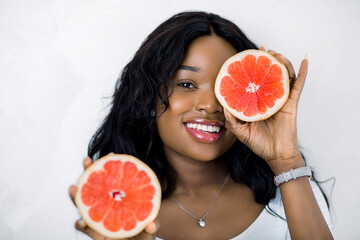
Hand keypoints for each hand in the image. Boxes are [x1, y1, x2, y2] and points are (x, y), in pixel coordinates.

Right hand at [69, 157, 158, 239]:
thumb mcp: (150, 227)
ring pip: (85, 206)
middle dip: (89, 174)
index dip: (111, 168)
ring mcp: (100, 220)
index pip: (113, 182)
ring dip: (77, 197)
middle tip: (86, 161)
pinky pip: (86, 229)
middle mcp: (108, 208)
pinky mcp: (97, 235)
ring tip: (73, 188)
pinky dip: (81, 224)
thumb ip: (152, 224)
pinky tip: (81, 220)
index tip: (112, 154)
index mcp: (120, 202)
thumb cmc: (143, 236)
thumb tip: (151, 224)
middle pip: (95, 188)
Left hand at [224, 47, 306, 173]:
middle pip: (270, 75)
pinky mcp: (291, 103)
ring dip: (281, 63)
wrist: (276, 155)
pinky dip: (303, 73)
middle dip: (266, 61)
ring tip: (276, 53)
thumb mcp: (241, 132)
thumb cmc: (260, 144)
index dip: (252, 70)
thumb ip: (231, 120)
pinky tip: (304, 61)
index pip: (255, 83)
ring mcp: (281, 99)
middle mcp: (270, 99)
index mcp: (258, 103)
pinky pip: (298, 85)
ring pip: (284, 76)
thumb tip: (222, 107)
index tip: (246, 58)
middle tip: (262, 50)